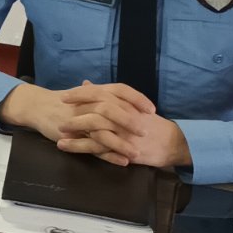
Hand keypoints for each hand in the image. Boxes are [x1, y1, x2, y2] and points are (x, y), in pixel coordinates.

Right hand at [0, 80, 188, 167]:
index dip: (136, 99)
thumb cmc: (65, 102)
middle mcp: (88, 103)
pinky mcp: (74, 136)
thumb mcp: (86, 96)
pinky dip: (109, 155)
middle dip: (131, 121)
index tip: (152, 110)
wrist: (38, 107)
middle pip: (112, 109)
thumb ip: (106, 96)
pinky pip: (94, 147)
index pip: (119, 90)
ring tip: (137, 153)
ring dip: (122, 142)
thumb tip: (129, 101)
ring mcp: (81, 120)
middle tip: (147, 131)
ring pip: (104, 130)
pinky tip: (123, 161)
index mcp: (94, 92)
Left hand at [56, 81, 190, 168]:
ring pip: (96, 128)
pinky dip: (80, 147)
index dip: (81, 94)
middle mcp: (125, 114)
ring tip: (59, 132)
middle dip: (75, 110)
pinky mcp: (124, 149)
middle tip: (59, 113)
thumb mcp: (131, 105)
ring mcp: (125, 132)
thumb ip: (108, 94)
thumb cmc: (150, 123)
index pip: (100, 93)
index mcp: (125, 102)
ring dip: (75, 130)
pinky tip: (66, 147)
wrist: (173, 143)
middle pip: (96, 108)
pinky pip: (99, 148)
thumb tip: (86, 83)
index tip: (65, 96)